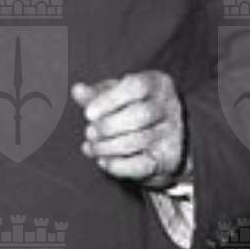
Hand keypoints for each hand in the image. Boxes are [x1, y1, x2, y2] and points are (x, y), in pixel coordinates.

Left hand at [71, 71, 186, 190]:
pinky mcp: (169, 159)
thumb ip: (95, 94)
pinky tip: (103, 161)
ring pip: (139, 140)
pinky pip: (142, 165)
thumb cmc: (132, 107)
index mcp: (157, 83)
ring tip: (91, 147)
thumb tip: (77, 90)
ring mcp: (172, 133)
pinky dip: (118, 165)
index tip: (87, 113)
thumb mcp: (115, 95)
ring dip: (108, 147)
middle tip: (89, 133)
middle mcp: (170, 106)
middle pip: (140, 115)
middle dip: (108, 126)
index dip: (109, 100)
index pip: (136, 86)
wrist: (161, 140)